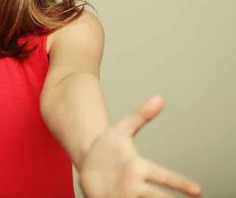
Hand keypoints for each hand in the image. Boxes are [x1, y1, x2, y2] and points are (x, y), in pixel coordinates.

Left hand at [79, 95, 202, 197]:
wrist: (86, 161)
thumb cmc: (108, 149)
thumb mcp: (121, 130)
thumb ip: (140, 116)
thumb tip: (160, 97)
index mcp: (139, 168)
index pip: (165, 176)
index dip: (181, 183)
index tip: (198, 190)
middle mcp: (134, 185)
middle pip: (155, 196)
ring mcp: (121, 194)